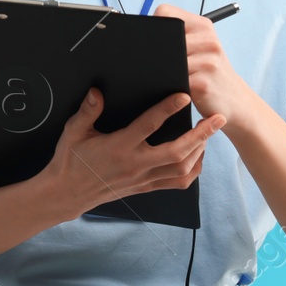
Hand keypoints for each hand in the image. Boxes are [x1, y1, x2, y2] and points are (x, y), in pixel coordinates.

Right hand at [41, 89, 224, 220]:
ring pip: (182, 169)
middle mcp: (135, 165)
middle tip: (216, 118)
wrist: (68, 193)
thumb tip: (97, 92)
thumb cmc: (71, 160)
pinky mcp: (146, 187)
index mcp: (118, 147)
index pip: (148, 126)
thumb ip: (88, 111)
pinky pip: (177, 183)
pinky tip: (198, 157)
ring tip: (209, 134)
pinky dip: (193, 170)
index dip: (167, 109)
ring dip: (200, 151)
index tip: (183, 96)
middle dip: (201, 135)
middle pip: (177, 152)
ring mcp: (143, 178)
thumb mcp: (74, 132)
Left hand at [154, 4, 259, 130]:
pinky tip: (175, 89)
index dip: (154, 27)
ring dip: (160, 72)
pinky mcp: (203, 83)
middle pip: (162, 39)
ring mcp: (208, 61)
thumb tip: (137, 35)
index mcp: (203, 26)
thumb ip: (176, 35)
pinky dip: (167, 86)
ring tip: (170, 78)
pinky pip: (173, 81)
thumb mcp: (200, 47)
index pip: (164, 13)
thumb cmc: (209, 72)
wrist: (235, 100)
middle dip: (155, 52)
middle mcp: (208, 40)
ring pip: (165, 62)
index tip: (156, 42)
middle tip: (157, 63)